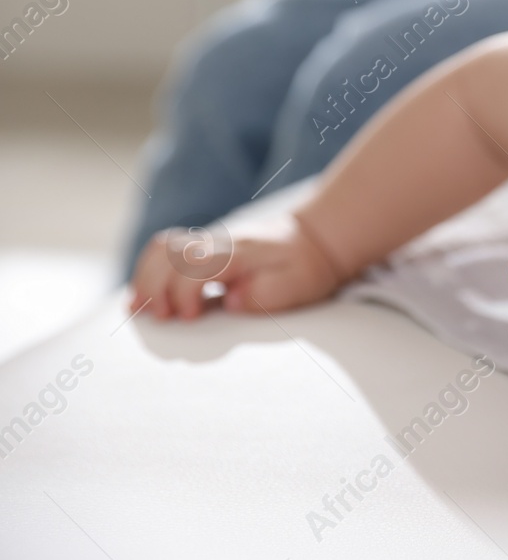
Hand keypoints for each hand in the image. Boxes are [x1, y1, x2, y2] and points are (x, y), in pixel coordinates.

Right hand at [129, 210, 345, 319]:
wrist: (314, 240)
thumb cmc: (305, 268)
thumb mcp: (298, 285)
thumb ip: (265, 293)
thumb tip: (231, 301)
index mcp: (241, 252)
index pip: (196, 265)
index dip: (184, 294)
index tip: (190, 318)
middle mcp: (219, 242)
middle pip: (169, 254)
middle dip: (155, 289)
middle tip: (163, 319)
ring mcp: (209, 241)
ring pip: (161, 248)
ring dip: (145, 280)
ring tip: (143, 310)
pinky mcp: (203, 248)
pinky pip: (164, 251)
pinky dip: (147, 273)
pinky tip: (142, 298)